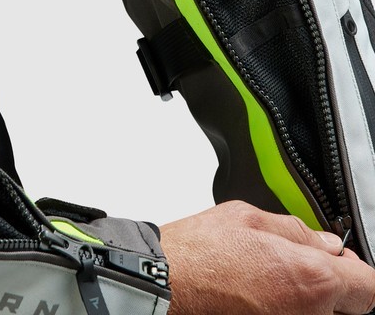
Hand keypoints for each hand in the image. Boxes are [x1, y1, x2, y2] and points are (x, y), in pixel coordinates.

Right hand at [160, 200, 374, 314]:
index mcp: (310, 276)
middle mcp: (308, 313)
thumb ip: (295, 229)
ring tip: (271, 278)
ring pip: (318, 314)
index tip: (339, 261)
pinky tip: (259, 293)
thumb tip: (323, 241)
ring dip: (305, 298)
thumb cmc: (200, 251)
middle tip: (301, 266)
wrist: (168, 282)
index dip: (355, 269)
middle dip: (331, 285)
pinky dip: (285, 308)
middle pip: (348, 307)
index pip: (368, 285)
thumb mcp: (248, 217)